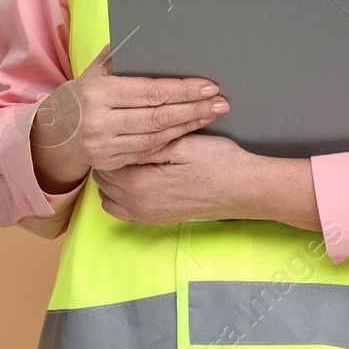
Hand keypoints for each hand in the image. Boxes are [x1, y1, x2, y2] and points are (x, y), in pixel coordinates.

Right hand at [30, 43, 229, 174]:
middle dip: (193, 109)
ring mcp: (104, 147)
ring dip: (188, 125)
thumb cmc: (82, 93)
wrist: (55, 130)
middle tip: (221, 102)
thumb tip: (150, 35)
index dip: (182, 90)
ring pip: (157, 137)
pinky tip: (190, 129)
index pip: (150, 92)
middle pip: (158, 117)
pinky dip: (172, 140)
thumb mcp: (95, 70)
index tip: (209, 86)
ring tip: (212, 114)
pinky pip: (148, 151)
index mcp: (98, 94)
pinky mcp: (109, 164)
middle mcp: (100, 122)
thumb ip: (120, 55)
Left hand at [93, 133, 256, 225]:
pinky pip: (122, 212)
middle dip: (110, 159)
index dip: (113, 142)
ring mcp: (148, 216)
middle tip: (126, 139)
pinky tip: (136, 179)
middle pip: (104, 180)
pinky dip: (120, 196)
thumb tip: (121, 138)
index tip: (122, 130)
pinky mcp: (158, 219)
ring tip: (130, 159)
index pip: (106, 162)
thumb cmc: (218, 163)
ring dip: (113, 178)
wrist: (244, 189)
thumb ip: (147, 144)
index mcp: (140, 184)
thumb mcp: (182, 143)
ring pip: (109, 197)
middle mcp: (139, 206)